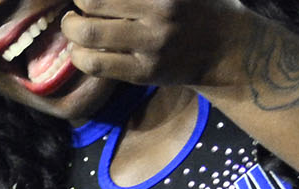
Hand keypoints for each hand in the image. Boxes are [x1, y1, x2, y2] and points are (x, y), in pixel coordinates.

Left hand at [62, 0, 257, 88]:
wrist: (227, 49)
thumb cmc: (201, 6)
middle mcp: (159, 13)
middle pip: (92, 2)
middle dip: (77, 2)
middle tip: (77, 5)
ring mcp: (150, 45)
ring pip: (89, 35)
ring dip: (71, 28)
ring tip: (73, 24)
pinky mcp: (143, 72)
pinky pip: (97, 65)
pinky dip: (80, 55)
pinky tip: (80, 49)